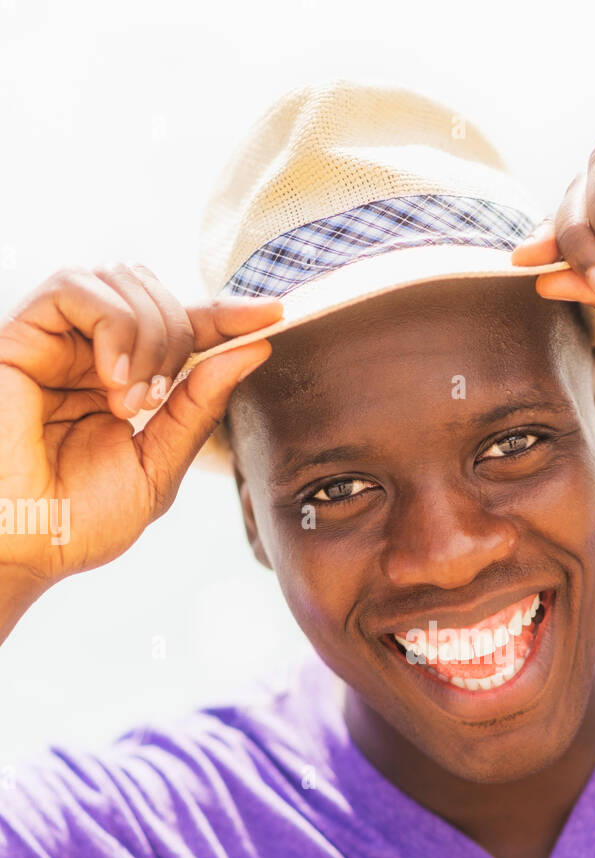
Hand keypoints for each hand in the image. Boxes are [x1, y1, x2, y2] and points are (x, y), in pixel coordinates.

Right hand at [0, 263, 281, 593]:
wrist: (24, 546)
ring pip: (121, 281)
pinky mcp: (20, 334)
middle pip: (157, 294)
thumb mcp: (158, 465)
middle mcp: (89, 354)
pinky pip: (75, 287)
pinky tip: (110, 378)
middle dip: (180, 337)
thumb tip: (253, 351)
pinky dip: (111, 325)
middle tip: (155, 401)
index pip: (183, 329)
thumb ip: (199, 408)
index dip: (228, 316)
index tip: (276, 314)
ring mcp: (55, 341)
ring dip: (147, 337)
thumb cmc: (78, 520)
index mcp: (122, 383)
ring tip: (128, 400)